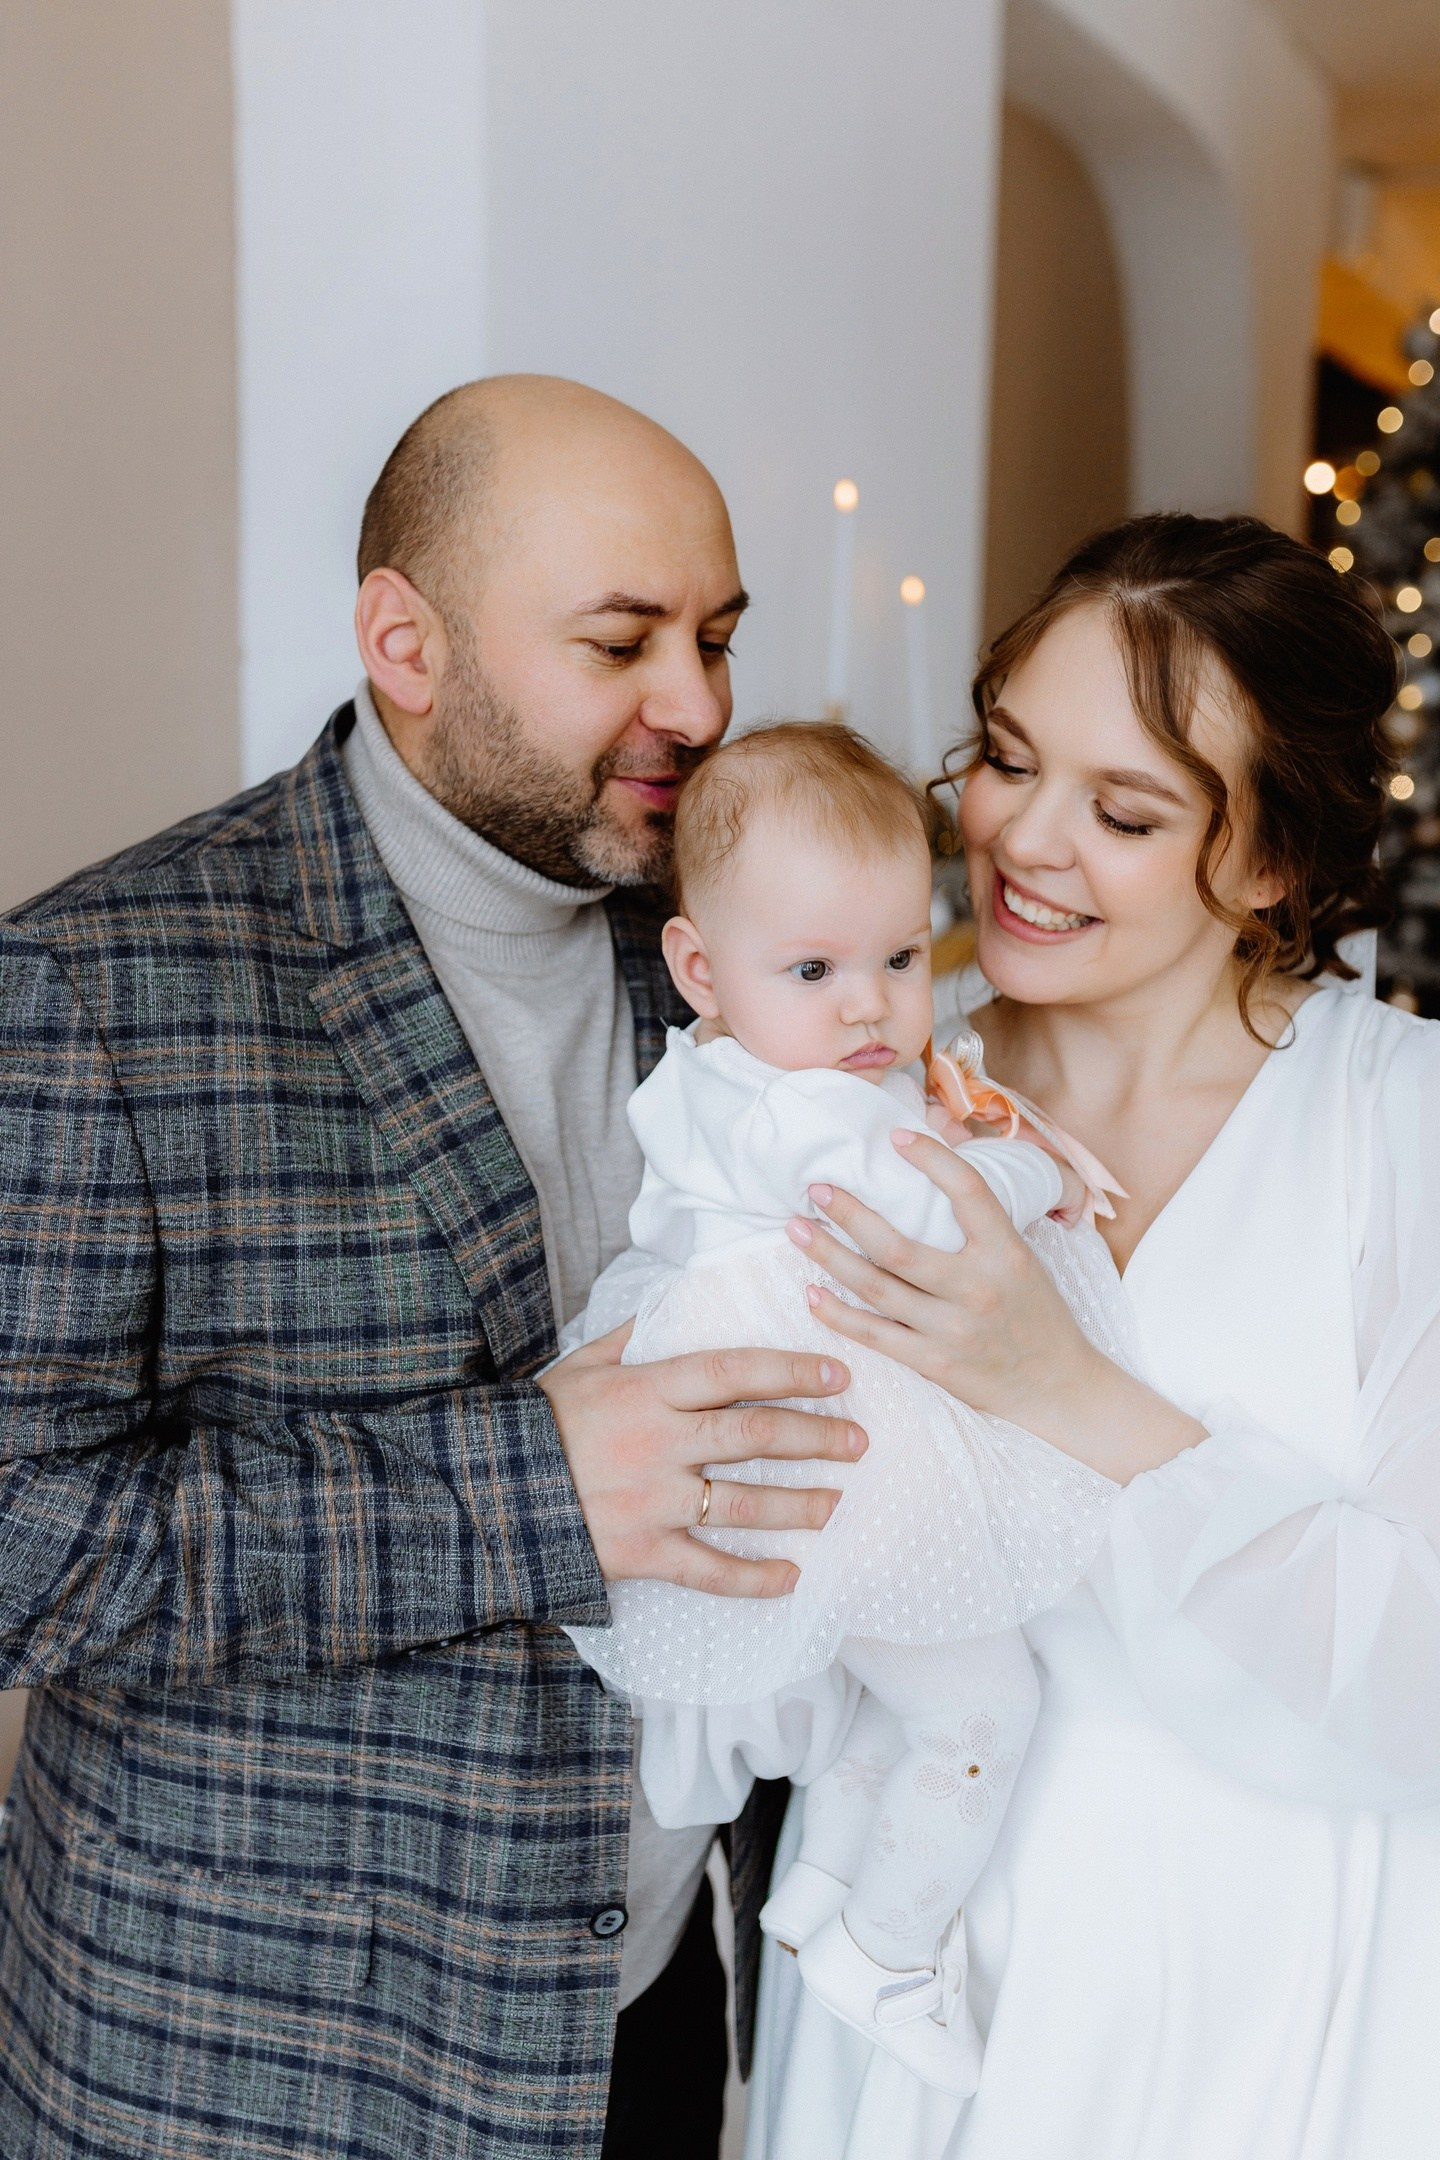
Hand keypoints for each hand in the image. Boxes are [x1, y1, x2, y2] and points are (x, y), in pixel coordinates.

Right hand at [537, 1323, 866, 1595]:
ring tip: (836, 1502)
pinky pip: (710, 1569)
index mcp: (648, 1389)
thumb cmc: (536, 1425)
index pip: (736, 1371)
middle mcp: (660, 1442)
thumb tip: (674, 1303)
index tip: (838, 1374)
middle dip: (817, 1436)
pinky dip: (755, 1578)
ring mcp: (654, 1500)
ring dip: (801, 1504)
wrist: (485, 1493)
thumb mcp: (579, 1365)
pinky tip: (791, 1576)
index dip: (793, 1370)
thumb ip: (632, 1336)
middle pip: (756, 1434)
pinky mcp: (643, 1551)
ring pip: (745, 1501)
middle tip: (859, 1442)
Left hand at [787, 1131, 1202, 1483]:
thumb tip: (942, 1162)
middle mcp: (978, 1288)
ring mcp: (952, 1329)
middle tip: (815, 1187)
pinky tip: (811, 1292)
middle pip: (896, 1246)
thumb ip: (983, 1220)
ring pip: (875, 1287)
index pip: (967, 1191)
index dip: (931, 1158)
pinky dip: (838, 1313)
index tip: (894, 1137)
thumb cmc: (1036, 1311)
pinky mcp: (933, 1362)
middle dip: (849, 1213)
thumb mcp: (1023, 1255)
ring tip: (795, 1229)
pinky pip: (874, 1334)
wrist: (1058, 1385)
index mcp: (1006, 1251)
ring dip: (829, 1256)